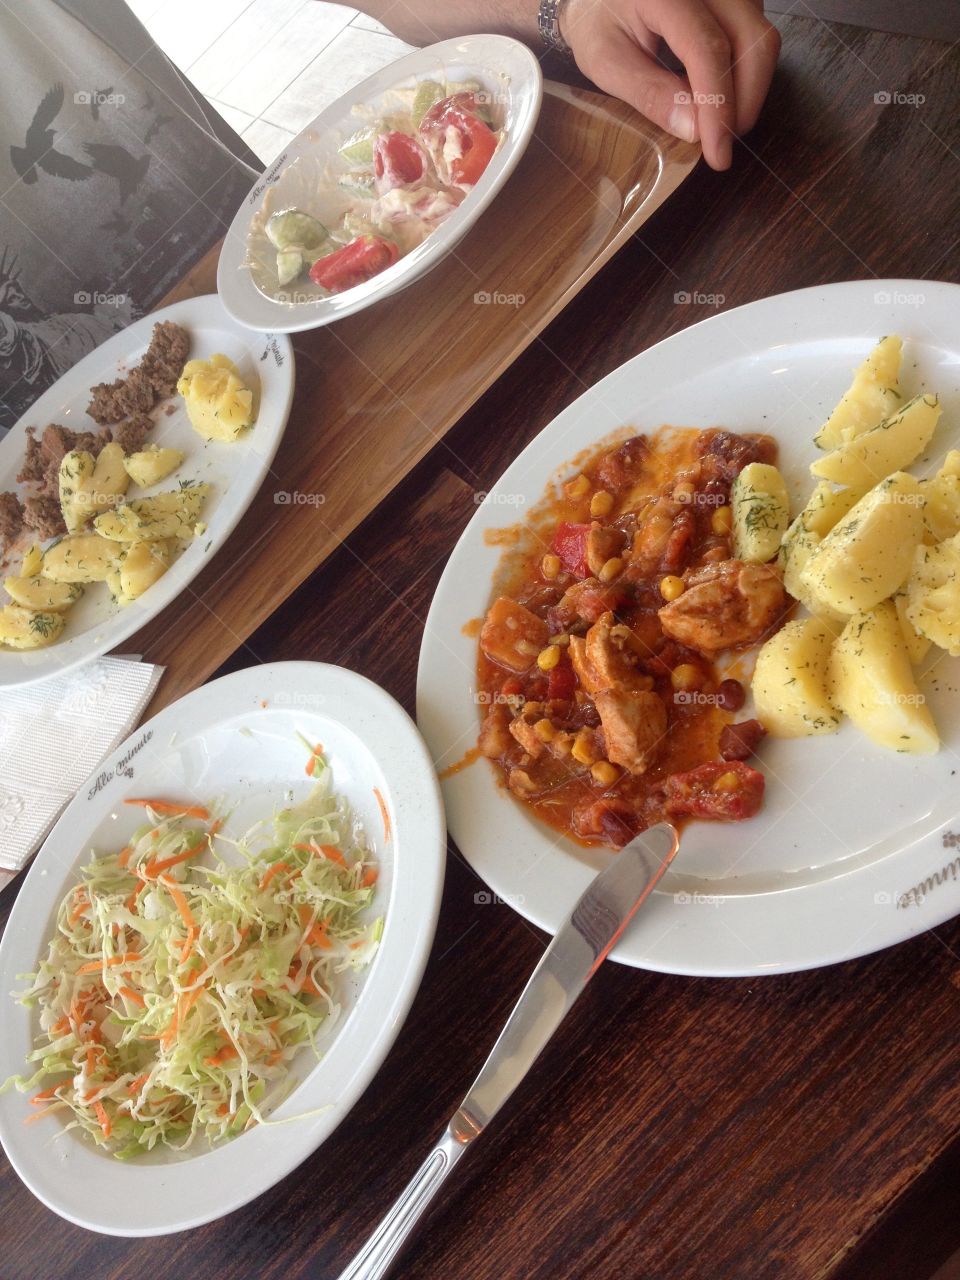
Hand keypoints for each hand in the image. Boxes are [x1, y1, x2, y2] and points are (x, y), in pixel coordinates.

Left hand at [559, 0, 780, 168]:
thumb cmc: (598, 24)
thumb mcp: (607, 63)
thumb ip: (648, 93)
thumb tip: (694, 129)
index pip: (707, 48)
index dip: (718, 105)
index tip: (718, 152)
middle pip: (753, 40)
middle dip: (744, 102)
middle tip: (721, 144)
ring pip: (762, 39)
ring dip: (748, 90)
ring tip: (715, 122)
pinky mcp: (736, 0)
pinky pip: (755, 38)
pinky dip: (743, 75)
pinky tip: (716, 96)